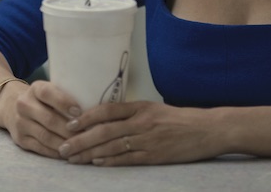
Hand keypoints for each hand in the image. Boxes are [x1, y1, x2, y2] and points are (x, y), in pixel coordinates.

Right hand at [0, 81, 83, 158]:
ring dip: (65, 143)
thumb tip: (93, 109)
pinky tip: (67, 153)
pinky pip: (40, 148)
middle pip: (49, 119)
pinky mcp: (20, 139)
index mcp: (35, 89)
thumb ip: (66, 95)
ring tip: (80, 146)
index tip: (79, 112)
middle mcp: (24, 104)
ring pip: (46, 136)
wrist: (11, 106)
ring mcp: (20, 122)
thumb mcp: (49, 90)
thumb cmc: (42, 99)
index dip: (64, 103)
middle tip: (87, 135)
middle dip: (70, 129)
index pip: (48, 94)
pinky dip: (55, 152)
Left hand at [57, 101, 219, 165]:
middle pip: (104, 130)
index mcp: (140, 107)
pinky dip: (110, 161)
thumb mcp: (154, 109)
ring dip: (89, 153)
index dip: (86, 118)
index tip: (69, 125)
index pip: (107, 110)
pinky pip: (127, 159)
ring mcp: (147, 139)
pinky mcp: (155, 156)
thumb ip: (132, 113)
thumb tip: (105, 119)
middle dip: (80, 140)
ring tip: (73, 158)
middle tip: (63, 147)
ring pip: (112, 146)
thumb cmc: (180, 119)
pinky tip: (96, 163)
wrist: (207, 130)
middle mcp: (141, 122)